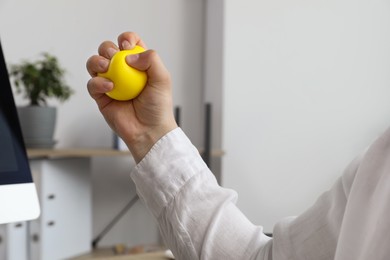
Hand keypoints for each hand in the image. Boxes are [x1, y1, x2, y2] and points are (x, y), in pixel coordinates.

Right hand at [86, 32, 177, 162]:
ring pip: (95, 63)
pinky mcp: (101, 97)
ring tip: (107, 67)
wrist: (149, 130)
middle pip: (107, 50)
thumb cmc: (158, 106)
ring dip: (97, 60)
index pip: (128, 43)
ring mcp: (110, 83)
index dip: (126, 39)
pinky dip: (97, 81)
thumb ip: (152, 60)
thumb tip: (129, 54)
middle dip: (107, 48)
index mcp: (138, 64)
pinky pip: (92, 84)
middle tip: (115, 56)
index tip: (128, 46)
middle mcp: (123, 71)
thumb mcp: (162, 79)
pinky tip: (110, 85)